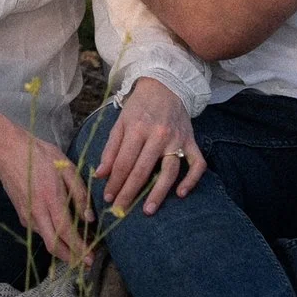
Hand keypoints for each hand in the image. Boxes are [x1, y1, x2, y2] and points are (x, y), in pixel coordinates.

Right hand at [0, 106, 92, 264]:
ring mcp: (27, 216)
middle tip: (86, 262)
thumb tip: (89, 218)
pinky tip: (63, 232)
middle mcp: (37, 212)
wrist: (8, 152)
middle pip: (54, 245)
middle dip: (71, 258)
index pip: (66, 232)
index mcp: (50, 199)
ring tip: (80, 246)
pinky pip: (40, 231)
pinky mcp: (22, 215)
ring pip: (46, 240)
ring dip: (63, 248)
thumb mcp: (66, 168)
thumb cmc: (39, 156)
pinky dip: (53, 236)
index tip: (91, 258)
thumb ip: (80, 194)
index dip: (79, 248)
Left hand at [94, 77, 204, 216]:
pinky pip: (196, 163)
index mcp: (137, 129)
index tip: (108, 198)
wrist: (165, 85)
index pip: (123, 162)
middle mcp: (158, 135)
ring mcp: (177, 139)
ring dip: (159, 192)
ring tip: (148, 210)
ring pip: (169, 170)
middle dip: (130, 192)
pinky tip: (181, 193)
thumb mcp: (120, 123)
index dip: (114, 183)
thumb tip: (100, 175)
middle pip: (142, 169)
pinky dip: (192, 179)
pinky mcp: (191, 141)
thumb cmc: (139, 106)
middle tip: (121, 211)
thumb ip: (110, 149)